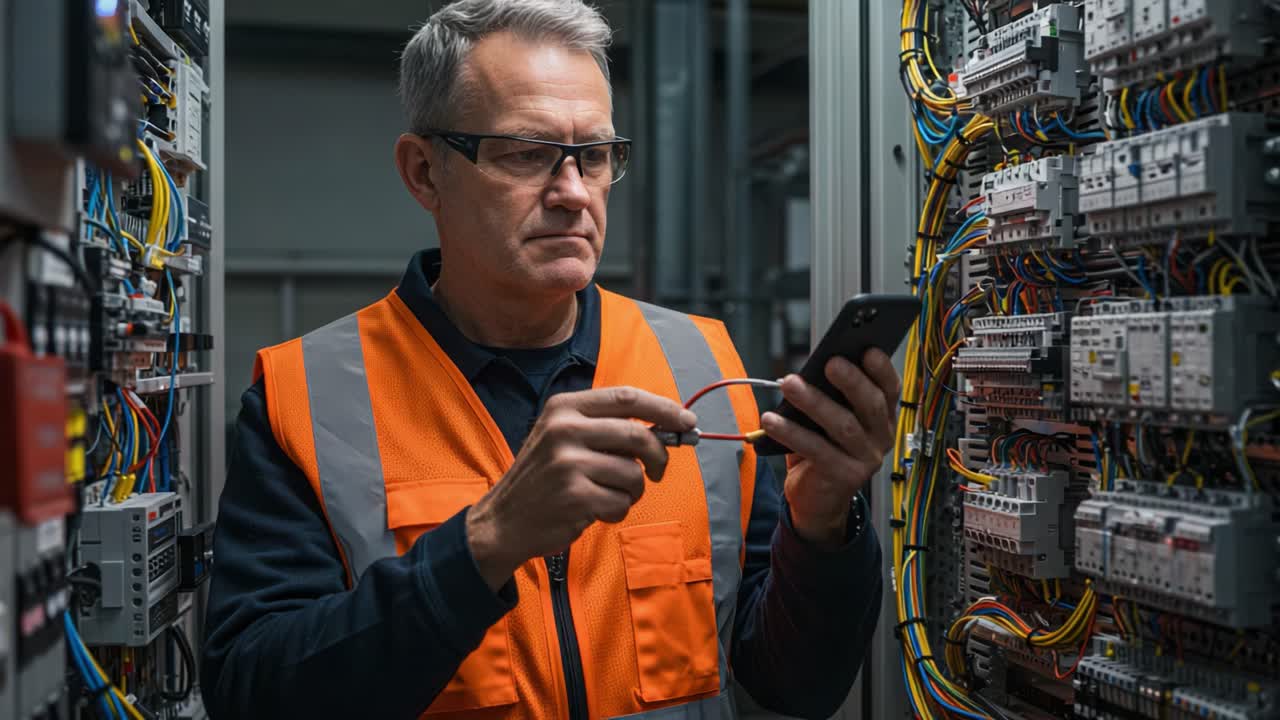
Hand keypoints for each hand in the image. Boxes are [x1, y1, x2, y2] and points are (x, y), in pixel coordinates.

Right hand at [466, 387, 696, 589]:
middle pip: (637, 435)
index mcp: (565, 408)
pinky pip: (622, 502)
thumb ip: (609, 429)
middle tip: (658, 471)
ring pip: (633, 474)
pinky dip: (617, 511)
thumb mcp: (564, 438)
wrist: (504, 520)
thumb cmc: (545, 479)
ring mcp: (568, 463)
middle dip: (658, 456)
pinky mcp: (575, 496)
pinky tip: (593, 511)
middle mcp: (564, 429)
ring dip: (631, 491)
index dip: (664, 408)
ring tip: (607, 495)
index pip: (627, 398)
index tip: (687, 421)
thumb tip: (669, 429)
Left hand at [761, 350, 900, 547]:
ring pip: (843, 426)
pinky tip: (771, 420)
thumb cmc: (823, 449)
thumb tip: (812, 366)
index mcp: (882, 417)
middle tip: (829, 363)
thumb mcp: (829, 419)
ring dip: (814, 402)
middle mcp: (880, 438)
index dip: (881, 369)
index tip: (868, 349)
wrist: (818, 499)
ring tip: (790, 385)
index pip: (890, 389)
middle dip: (851, 381)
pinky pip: (816, 449)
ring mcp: (865, 460)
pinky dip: (792, 432)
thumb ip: (831, 397)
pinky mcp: (843, 477)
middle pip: (870, 405)